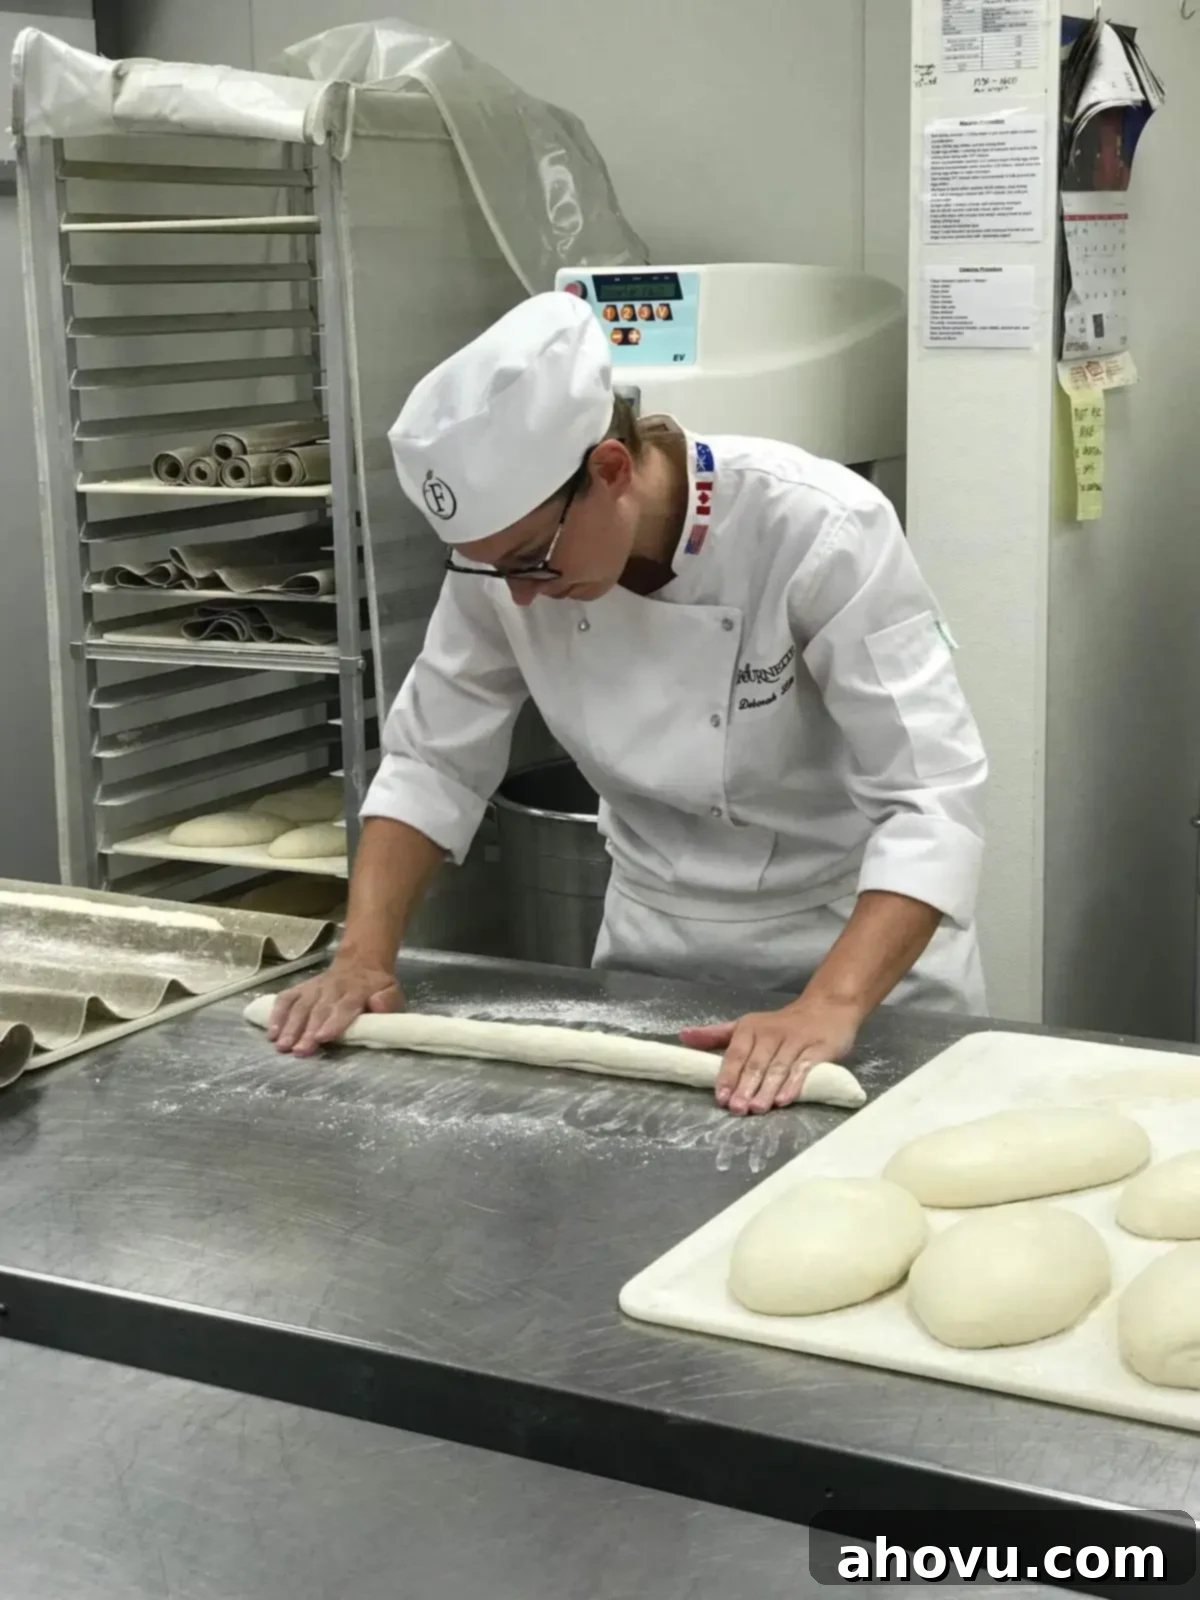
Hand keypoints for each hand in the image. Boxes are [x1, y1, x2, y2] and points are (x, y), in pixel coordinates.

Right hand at [267, 959, 402, 1057]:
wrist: (360, 962)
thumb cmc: (375, 987)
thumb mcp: (391, 991)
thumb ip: (388, 1001)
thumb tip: (378, 1006)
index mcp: (357, 991)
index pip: (344, 1007)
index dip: (333, 1023)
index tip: (321, 1038)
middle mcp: (333, 988)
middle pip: (318, 1010)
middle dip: (306, 1031)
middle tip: (298, 1051)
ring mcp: (315, 987)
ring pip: (300, 1006)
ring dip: (289, 1026)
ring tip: (281, 1045)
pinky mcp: (302, 988)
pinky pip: (286, 998)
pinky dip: (276, 1013)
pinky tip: (271, 1032)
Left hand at [680, 997, 861, 1115]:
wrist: (826, 1008)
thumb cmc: (780, 1025)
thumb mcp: (746, 1026)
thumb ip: (716, 1036)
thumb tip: (683, 1036)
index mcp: (750, 1028)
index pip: (735, 1054)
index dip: (727, 1076)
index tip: (720, 1097)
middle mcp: (771, 1033)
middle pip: (756, 1063)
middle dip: (745, 1087)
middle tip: (737, 1108)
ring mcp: (795, 1041)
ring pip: (778, 1068)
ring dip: (766, 1089)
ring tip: (757, 1109)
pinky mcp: (818, 1049)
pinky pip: (804, 1068)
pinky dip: (793, 1084)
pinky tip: (784, 1100)